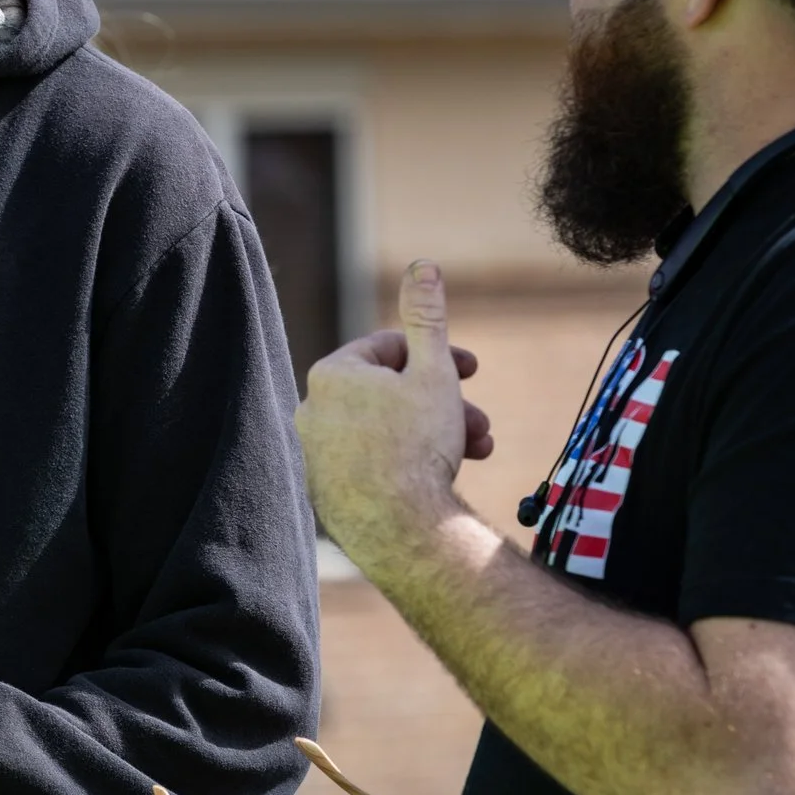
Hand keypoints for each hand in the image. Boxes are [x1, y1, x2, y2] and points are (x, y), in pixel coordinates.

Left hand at [296, 262, 491, 564]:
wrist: (401, 529)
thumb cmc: (418, 444)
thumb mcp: (434, 369)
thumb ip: (427, 316)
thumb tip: (423, 265)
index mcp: (331, 374)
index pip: (389, 350)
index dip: (438, 356)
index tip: (473, 370)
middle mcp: (312, 412)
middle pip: (390, 395)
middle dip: (444, 404)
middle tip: (482, 423)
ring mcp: (315, 456)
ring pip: (385, 432)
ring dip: (434, 436)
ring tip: (475, 453)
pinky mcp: (324, 493)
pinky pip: (372, 466)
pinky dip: (406, 466)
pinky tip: (437, 480)